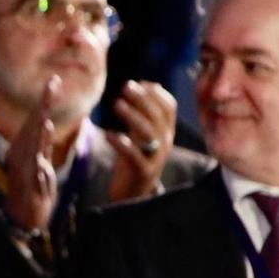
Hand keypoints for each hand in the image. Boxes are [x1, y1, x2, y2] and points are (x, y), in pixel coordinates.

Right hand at [3, 76, 59, 233]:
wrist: (23, 218)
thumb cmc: (33, 192)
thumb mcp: (39, 165)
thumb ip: (42, 146)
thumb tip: (45, 127)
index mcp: (23, 149)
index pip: (35, 120)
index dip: (44, 101)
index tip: (53, 82)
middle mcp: (20, 153)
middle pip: (33, 123)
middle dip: (43, 102)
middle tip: (52, 82)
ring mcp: (24, 165)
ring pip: (33, 137)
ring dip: (41, 118)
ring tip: (48, 101)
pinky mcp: (29, 178)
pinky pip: (35, 157)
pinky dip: (40, 143)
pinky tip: (46, 129)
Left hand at [104, 80, 178, 201]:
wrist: (135, 194)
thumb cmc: (135, 159)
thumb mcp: (141, 134)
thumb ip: (143, 112)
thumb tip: (146, 84)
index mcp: (166, 131)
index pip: (169, 107)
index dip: (156, 93)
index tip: (140, 83)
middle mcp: (165, 142)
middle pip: (157, 116)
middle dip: (142, 99)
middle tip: (126, 86)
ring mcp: (156, 157)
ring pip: (148, 132)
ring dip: (132, 115)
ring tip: (116, 104)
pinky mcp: (143, 171)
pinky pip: (134, 155)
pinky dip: (122, 143)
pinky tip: (109, 134)